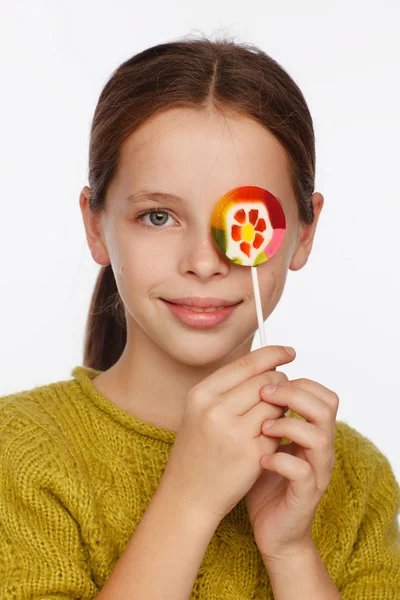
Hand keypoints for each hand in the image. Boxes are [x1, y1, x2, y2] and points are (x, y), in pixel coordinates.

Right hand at [162, 345, 294, 523]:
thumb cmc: (197, 449)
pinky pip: (278, 431)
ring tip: (272, 416)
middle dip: (281, 384)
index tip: (289, 352)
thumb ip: (229, 387)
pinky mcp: (251, 454)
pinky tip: (269, 437)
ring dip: (281, 408)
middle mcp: (215, 410)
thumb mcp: (200, 411)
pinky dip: (279, 431)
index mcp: (201, 393)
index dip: (273, 354)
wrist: (188, 496)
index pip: (246, 363)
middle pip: (266, 381)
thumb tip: (268, 363)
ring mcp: (234, 432)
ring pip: (277, 405)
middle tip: (282, 391)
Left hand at [244, 378, 338, 561]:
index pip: (322, 394)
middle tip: (264, 395)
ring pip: (319, 437)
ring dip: (288, 425)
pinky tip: (260, 458)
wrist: (273, 531)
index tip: (266, 380)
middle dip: (295, 394)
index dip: (298, 381)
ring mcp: (316, 473)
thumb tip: (247, 380)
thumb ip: (263, 414)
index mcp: (314, 432)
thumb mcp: (264, 441)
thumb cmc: (265, 480)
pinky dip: (279, 461)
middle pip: (327, 407)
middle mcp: (321, 449)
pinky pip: (302, 473)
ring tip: (261, 428)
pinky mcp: (305, 496)